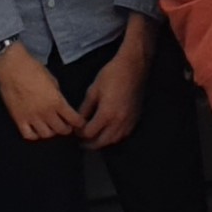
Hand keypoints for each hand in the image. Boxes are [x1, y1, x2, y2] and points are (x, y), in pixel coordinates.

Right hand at [0, 48, 81, 141]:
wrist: (12, 67)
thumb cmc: (32, 69)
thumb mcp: (52, 80)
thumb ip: (57, 95)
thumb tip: (59, 103)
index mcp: (56, 101)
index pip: (73, 119)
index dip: (79, 123)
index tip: (80, 123)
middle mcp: (45, 112)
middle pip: (61, 130)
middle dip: (67, 129)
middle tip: (67, 126)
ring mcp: (31, 117)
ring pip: (46, 134)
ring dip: (51, 132)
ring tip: (51, 127)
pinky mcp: (19, 119)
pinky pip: (29, 135)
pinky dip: (35, 135)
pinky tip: (36, 130)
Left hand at [76, 34, 150, 150]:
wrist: (133, 67)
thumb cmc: (112, 75)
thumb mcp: (93, 90)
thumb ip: (85, 108)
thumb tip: (79, 120)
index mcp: (106, 114)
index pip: (90, 133)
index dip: (80, 134)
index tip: (76, 131)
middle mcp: (118, 121)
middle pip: (102, 141)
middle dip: (90, 143)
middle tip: (82, 143)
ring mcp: (129, 120)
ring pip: (114, 140)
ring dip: (103, 142)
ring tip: (94, 140)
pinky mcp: (135, 117)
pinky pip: (124, 134)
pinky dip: (115, 137)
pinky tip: (109, 133)